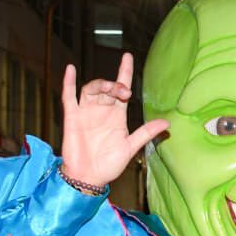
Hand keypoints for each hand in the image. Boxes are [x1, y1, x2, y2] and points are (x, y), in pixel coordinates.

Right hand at [59, 52, 169, 187]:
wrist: (89, 178)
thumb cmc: (109, 165)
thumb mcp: (130, 147)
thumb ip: (146, 133)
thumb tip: (167, 123)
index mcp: (117, 115)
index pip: (122, 88)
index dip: (124, 72)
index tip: (128, 57)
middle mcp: (101, 110)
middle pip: (107, 88)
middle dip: (115, 85)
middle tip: (124, 92)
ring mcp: (86, 112)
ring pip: (91, 89)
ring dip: (100, 85)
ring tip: (110, 88)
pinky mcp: (72, 118)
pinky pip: (68, 97)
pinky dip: (68, 83)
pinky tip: (70, 69)